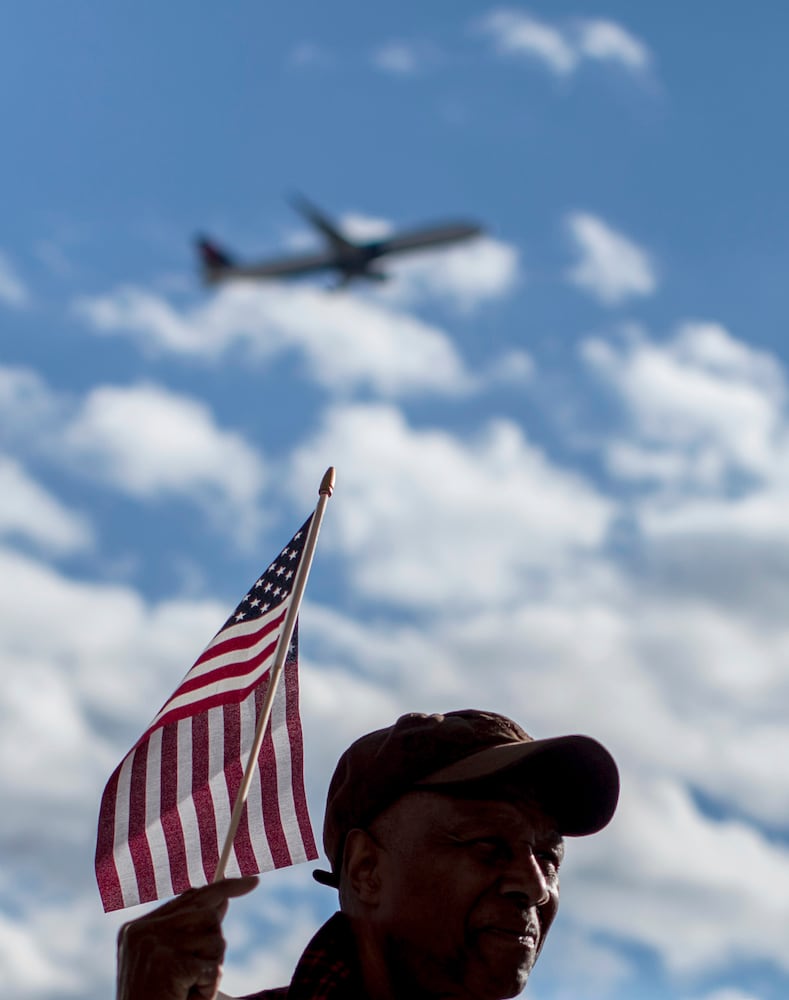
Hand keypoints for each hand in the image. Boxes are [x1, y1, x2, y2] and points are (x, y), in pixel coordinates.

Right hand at [116, 876, 258, 999]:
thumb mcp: (174, 963)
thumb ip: (192, 931)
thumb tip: (222, 900)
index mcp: (137, 928)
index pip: (190, 897)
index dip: (225, 887)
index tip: (253, 882)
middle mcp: (142, 931)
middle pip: (208, 915)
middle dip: (215, 947)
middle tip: (196, 978)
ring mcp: (152, 945)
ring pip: (215, 938)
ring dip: (212, 969)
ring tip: (187, 990)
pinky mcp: (167, 964)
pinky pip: (212, 967)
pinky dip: (208, 987)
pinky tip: (186, 998)